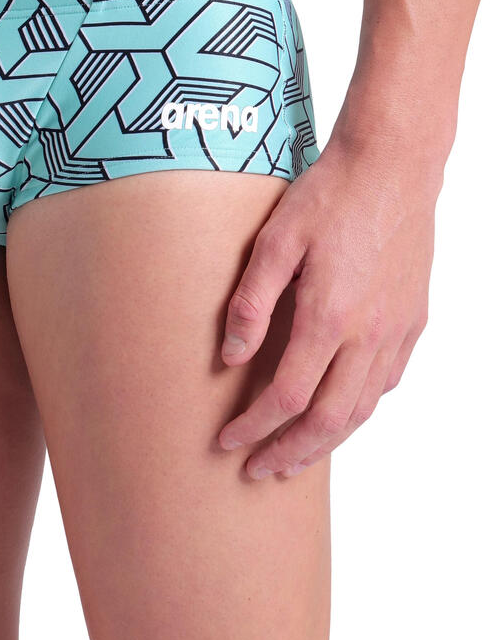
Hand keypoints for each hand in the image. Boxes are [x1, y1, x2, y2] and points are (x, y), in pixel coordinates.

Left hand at [217, 133, 440, 478]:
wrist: (393, 166)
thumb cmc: (329, 196)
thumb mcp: (275, 240)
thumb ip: (251, 301)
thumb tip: (232, 357)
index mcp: (328, 317)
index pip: (287, 397)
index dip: (254, 427)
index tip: (226, 442)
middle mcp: (369, 334)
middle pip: (330, 421)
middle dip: (290, 453)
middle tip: (258, 473)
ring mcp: (397, 329)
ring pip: (363, 408)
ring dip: (328, 441)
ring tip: (296, 457)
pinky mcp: (413, 318)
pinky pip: (387, 381)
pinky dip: (360, 407)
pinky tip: (342, 409)